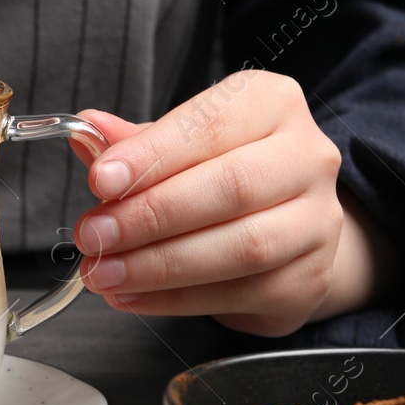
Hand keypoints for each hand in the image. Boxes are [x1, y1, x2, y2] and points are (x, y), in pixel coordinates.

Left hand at [72, 70, 386, 336]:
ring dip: (160, 265)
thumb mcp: (183, 141)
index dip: (152, 155)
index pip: (210, 124)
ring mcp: (318, 222)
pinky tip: (132, 295)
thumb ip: (137, 140)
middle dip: (151, 216)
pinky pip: (241, 294)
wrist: (288, 225)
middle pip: (232, 187)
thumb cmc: (224, 169)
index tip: (100, 180)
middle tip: (94, 235)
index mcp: (272, 104)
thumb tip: (87, 132)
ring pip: (242, 247)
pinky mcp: (311, 278)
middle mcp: (308, 158)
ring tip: (104, 272)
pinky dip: (176, 299)